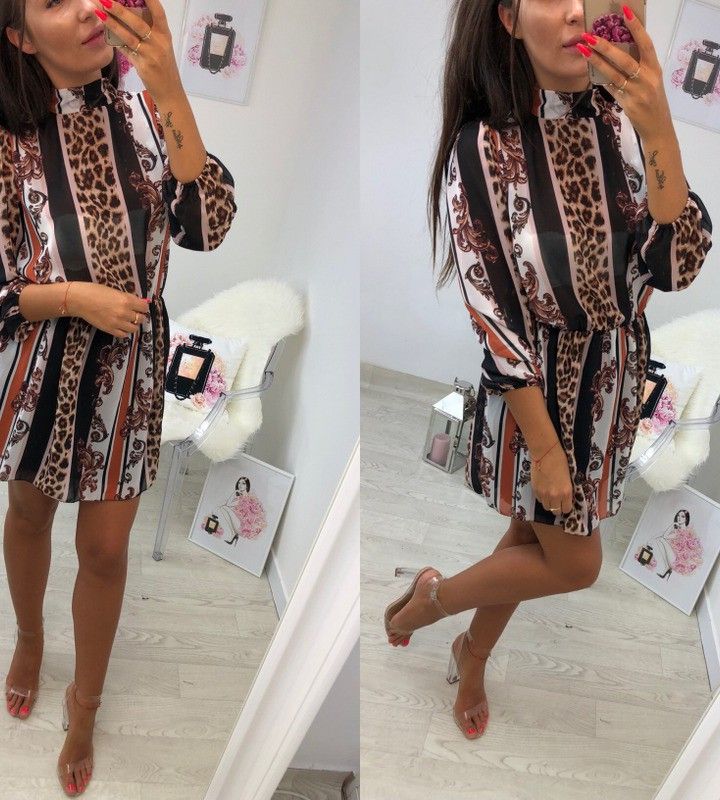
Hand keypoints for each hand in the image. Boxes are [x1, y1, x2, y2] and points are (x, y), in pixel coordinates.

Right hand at [70, 283, 150, 337]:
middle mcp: (124, 313)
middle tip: (133, 314)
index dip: (143, 307)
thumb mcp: (115, 291)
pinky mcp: (110, 330)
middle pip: (141, 318)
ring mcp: (117, 323)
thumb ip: (127, 298)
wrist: (79, 300)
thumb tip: (138, 303)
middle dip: (139, 316)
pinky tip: (120, 326)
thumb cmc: (95, 291)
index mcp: (127, 301)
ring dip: (132, 325)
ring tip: (127, 321)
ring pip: (134, 329)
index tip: (139, 307)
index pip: (144, 307)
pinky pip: (123, 335)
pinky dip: (124, 331)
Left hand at [92, 0, 181, 103]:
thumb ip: (150, 31)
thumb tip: (129, 14)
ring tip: (98, 12)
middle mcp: (159, 42)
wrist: (170, 91)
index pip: (158, 12)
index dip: (150, 0)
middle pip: (138, 23)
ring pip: (128, 36)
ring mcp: (150, 54)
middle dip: (120, 10)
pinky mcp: (142, 65)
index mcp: (165, 34)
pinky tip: (105, 32)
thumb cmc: (164, 66)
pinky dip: (115, 41)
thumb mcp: (161, 46)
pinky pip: (125, 50)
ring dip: (112, 23)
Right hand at [530, 441, 573, 515]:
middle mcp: (555, 496)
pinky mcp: (535, 490)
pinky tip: (543, 489)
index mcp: (566, 492)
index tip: (565, 503)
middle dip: (557, 507)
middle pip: (556, 511)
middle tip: (558, 501)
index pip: (566, 509)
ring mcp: (544, 494)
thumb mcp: (568, 478)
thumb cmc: (560, 461)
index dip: (566, 507)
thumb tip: (564, 498)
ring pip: (546, 507)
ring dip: (549, 503)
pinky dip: (542, 497)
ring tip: (550, 495)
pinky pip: (539, 499)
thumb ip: (566, 490)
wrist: (545, 453)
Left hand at [578, 6, 672, 140]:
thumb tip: (617, 51)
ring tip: (583, 50)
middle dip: (606, 46)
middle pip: (625, 58)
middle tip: (590, 35)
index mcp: (655, 68)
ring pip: (613, 73)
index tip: (625, 11)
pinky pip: (610, 88)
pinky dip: (600, 78)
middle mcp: (647, 78)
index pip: (646, 43)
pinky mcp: (627, 104)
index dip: (636, 27)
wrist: (658, 127)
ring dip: (597, 61)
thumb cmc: (653, 101)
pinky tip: (589, 70)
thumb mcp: (651, 81)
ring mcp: (637, 92)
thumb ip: (639, 67)